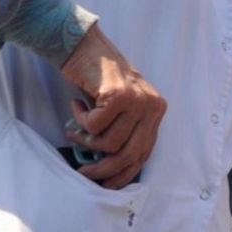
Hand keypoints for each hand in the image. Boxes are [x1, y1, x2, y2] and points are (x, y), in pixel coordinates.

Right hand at [60, 23, 165, 188]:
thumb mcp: (120, 109)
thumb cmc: (99, 80)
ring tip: (76, 129)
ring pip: (108, 143)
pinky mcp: (119, 95)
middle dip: (103, 169)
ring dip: (85, 141)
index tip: (107, 185)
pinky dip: (80, 121)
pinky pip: (94, 127)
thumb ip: (124, 132)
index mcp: (156, 110)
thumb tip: (112, 170)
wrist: (86, 46)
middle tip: (83, 173)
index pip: (144, 153)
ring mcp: (137, 99)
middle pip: (128, 154)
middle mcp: (152, 105)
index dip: (125, 173)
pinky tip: (77, 107)